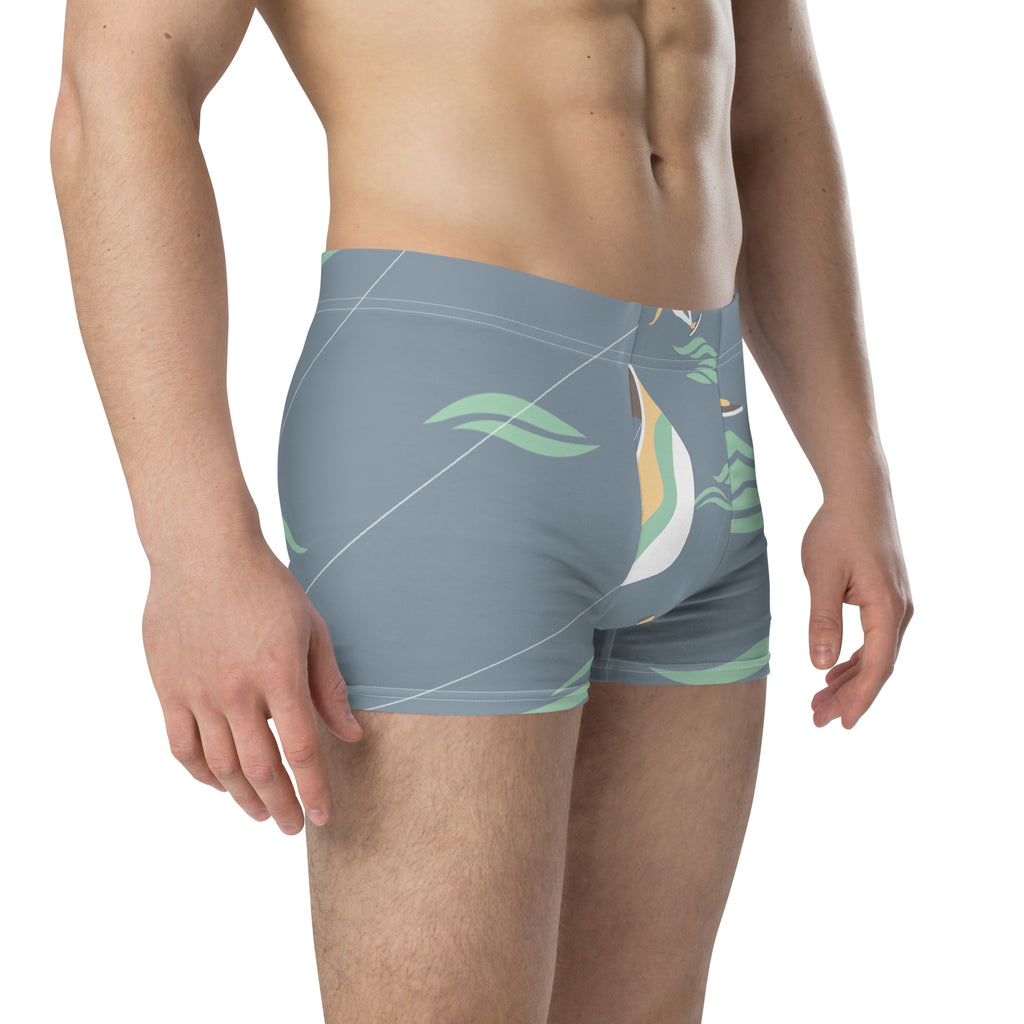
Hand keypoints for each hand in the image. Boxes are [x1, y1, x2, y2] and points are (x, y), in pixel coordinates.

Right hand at [141, 537, 362, 833]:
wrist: (203, 553)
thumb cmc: (266, 587)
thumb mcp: (312, 629)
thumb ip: (329, 686)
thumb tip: (351, 735)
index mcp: (279, 673)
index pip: (301, 750)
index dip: (314, 790)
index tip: (323, 817)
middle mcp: (237, 690)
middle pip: (260, 768)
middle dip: (280, 805)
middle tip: (292, 827)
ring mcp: (198, 691)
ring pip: (219, 765)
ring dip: (242, 797)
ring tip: (260, 813)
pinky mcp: (168, 688)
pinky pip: (182, 747)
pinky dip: (201, 774)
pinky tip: (218, 783)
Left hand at [800, 483, 912, 727]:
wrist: (858, 496)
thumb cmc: (838, 530)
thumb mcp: (822, 575)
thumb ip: (822, 620)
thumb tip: (820, 665)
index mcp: (887, 609)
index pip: (876, 666)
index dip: (859, 698)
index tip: (842, 724)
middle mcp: (899, 611)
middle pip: (877, 667)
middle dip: (848, 697)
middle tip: (817, 720)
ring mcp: (895, 605)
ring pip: (875, 656)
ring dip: (849, 681)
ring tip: (819, 704)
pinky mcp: (885, 598)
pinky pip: (874, 640)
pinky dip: (853, 661)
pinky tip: (832, 674)